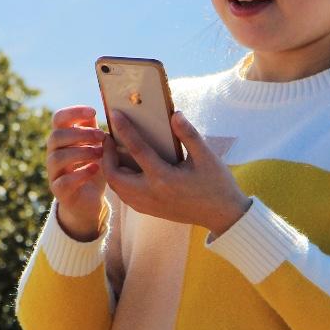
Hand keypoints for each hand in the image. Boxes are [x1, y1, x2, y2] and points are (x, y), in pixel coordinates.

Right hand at [47, 105, 109, 240]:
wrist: (88, 201)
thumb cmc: (93, 168)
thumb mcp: (97, 147)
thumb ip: (95, 130)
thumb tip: (107, 108)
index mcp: (61, 138)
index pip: (58, 118)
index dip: (73, 112)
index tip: (94, 111)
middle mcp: (53, 153)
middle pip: (56, 136)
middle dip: (80, 134)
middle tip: (102, 136)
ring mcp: (53, 172)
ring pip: (58, 157)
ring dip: (82, 152)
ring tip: (100, 154)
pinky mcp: (59, 191)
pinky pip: (64, 181)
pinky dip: (81, 173)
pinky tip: (95, 169)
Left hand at [105, 109, 250, 237]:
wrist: (222, 215)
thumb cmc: (216, 184)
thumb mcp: (206, 156)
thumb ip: (188, 135)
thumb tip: (175, 114)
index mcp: (164, 178)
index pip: (137, 150)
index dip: (124, 130)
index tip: (114, 114)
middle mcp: (150, 193)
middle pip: (114, 174)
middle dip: (106, 155)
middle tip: (110, 138)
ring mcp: (148, 204)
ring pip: (116, 188)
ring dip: (111, 169)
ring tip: (114, 152)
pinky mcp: (149, 210)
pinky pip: (124, 196)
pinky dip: (119, 181)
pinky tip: (125, 169)